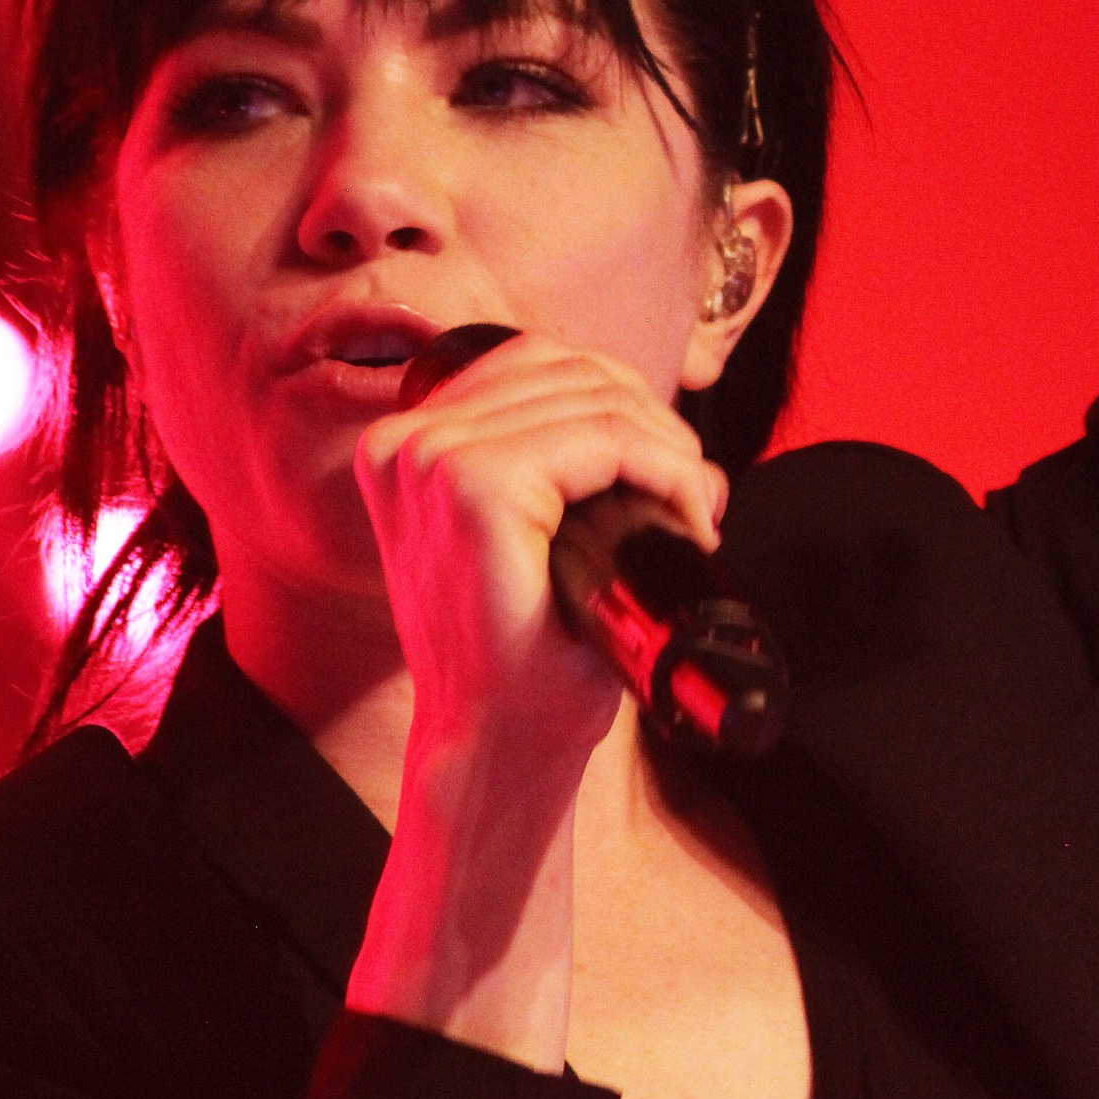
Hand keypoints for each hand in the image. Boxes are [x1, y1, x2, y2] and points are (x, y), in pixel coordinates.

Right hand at [354, 332, 727, 757]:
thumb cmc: (526, 646)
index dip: (627, 403)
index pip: (541, 362)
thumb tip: (669, 425)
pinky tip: (683, 515)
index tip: (668, 473)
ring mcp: (431, 457)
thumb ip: (565, 459)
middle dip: (657, 425)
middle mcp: (405, 438)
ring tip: (691, 511)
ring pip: (599, 400)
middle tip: (694, 500)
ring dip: (669, 448)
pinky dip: (664, 467)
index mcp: (408, 440)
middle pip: (574, 371)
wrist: (500, 736)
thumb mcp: (534, 531)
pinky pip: (604, 437)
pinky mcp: (473, 485)